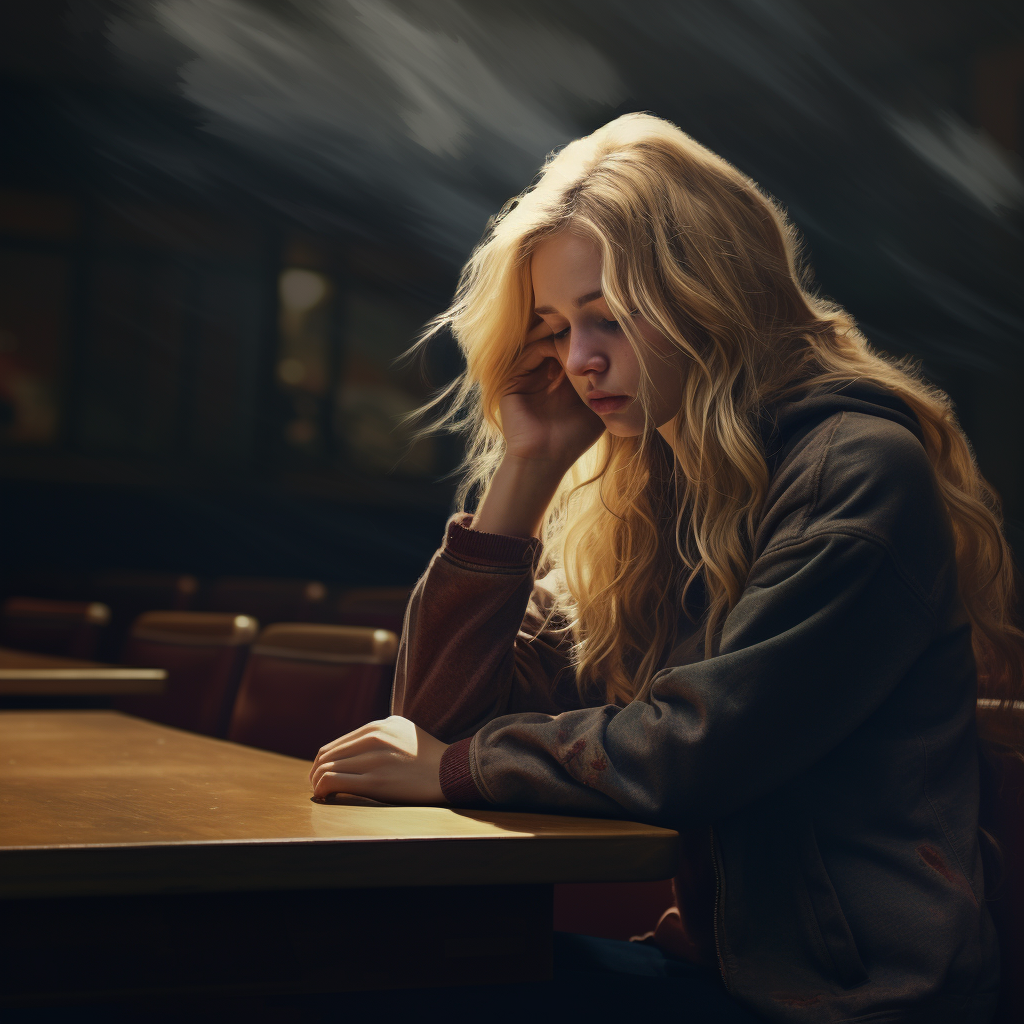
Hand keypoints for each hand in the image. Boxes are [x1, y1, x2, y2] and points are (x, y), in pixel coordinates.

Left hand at [308, 716, 447, 804]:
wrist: (452, 771)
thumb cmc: (429, 757)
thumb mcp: (404, 732)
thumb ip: (380, 735)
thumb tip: (354, 748)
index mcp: (379, 725)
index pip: (336, 744)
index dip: (323, 762)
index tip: (322, 775)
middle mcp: (374, 737)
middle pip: (327, 755)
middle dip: (316, 773)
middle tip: (317, 787)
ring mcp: (374, 758)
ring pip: (327, 767)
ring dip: (317, 783)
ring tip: (321, 794)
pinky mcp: (376, 780)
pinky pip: (334, 781)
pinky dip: (323, 789)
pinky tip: (325, 797)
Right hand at [497, 318, 604, 468]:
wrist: (546, 458)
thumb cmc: (574, 438)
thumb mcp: (595, 406)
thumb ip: (603, 385)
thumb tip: (622, 360)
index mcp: (561, 381)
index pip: (574, 351)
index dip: (588, 340)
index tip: (605, 328)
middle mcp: (543, 376)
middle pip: (559, 343)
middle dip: (575, 332)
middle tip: (593, 320)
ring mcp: (528, 377)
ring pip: (545, 342)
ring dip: (562, 334)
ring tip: (580, 328)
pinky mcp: (514, 380)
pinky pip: (532, 351)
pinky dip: (548, 344)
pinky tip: (567, 347)